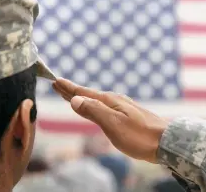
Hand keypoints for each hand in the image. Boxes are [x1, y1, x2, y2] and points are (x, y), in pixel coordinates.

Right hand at [53, 78, 167, 162]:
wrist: (164, 141)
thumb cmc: (139, 135)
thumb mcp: (113, 124)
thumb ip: (94, 111)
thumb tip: (75, 100)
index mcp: (108, 101)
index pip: (83, 93)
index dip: (68, 88)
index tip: (56, 80)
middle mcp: (112, 101)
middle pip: (87, 94)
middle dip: (71, 90)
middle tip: (58, 84)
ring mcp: (119, 106)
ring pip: (94, 99)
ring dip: (80, 96)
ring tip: (70, 94)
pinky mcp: (123, 114)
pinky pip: (101, 106)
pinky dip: (91, 104)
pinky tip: (93, 105)